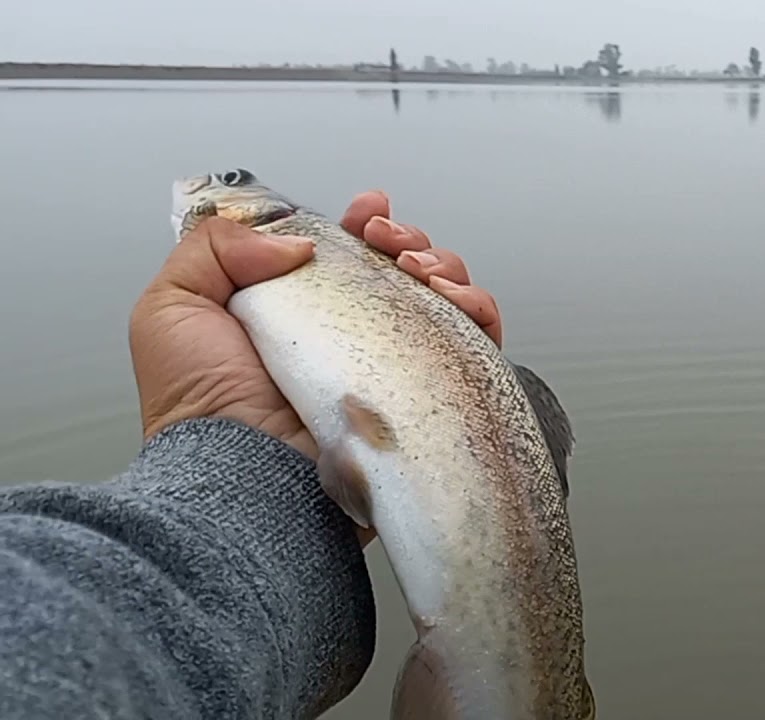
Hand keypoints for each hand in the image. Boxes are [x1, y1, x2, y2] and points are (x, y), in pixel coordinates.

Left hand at [129, 191, 500, 524]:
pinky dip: (479, 313)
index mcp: (301, 315)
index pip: (351, 258)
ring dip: (446, 269)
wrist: (240, 473)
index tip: (370, 212)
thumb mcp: (173, 305)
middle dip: (410, 241)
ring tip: (421, 271)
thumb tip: (299, 243)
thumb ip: (219, 246)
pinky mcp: (430, 402)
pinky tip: (453, 301)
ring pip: (449, 302)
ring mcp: (395, 373)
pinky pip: (477, 352)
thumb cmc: (200, 406)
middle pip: (408, 273)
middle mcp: (354, 342)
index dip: (368, 227)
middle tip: (390, 243)